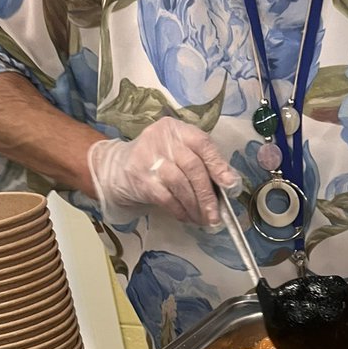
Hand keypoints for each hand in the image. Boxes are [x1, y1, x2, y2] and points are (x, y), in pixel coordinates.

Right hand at [88, 119, 237, 226]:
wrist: (118, 168)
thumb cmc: (158, 162)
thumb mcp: (179, 153)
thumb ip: (202, 163)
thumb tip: (229, 185)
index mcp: (177, 129)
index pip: (202, 143)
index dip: (218, 165)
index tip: (229, 185)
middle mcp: (163, 139)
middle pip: (193, 167)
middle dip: (207, 195)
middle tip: (215, 215)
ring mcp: (149, 157)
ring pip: (180, 184)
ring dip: (194, 206)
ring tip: (202, 219)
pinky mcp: (140, 178)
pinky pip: (166, 197)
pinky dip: (179, 210)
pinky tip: (186, 217)